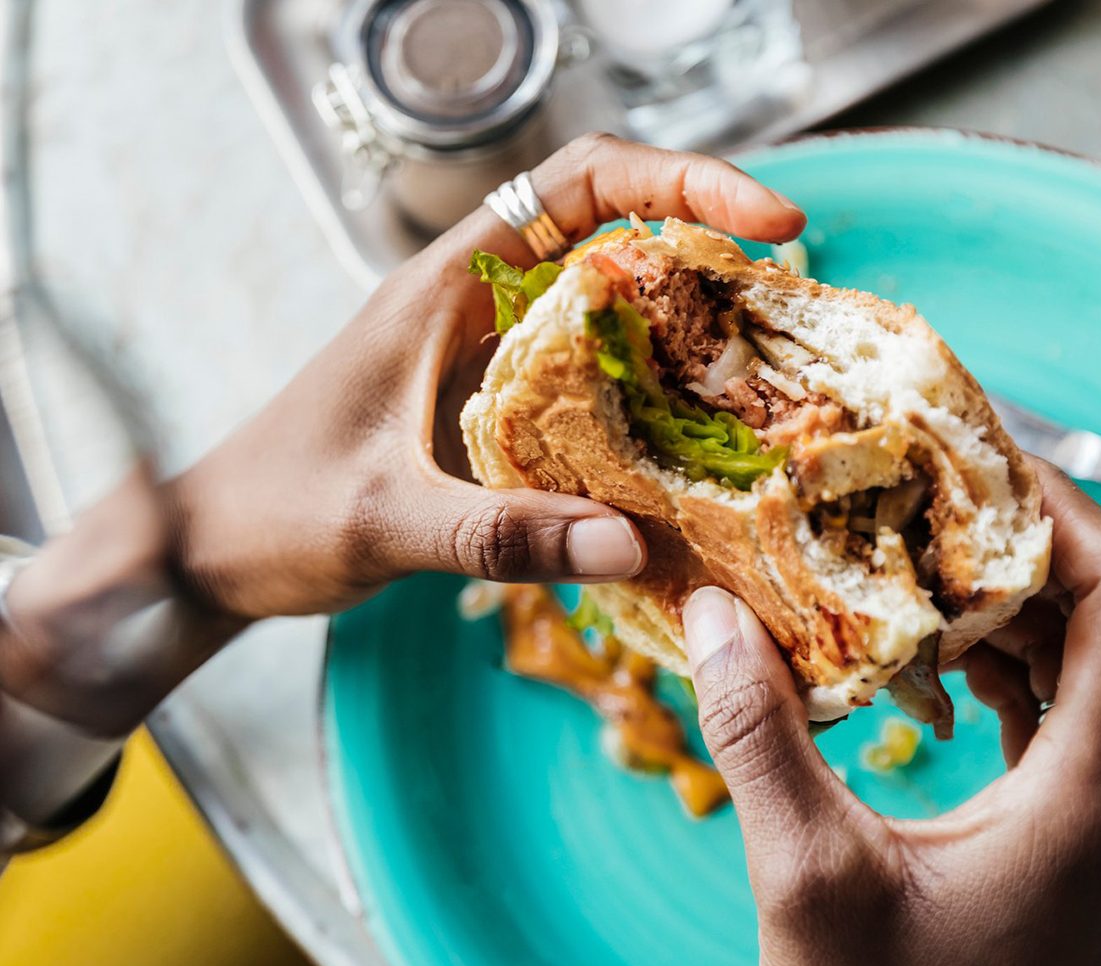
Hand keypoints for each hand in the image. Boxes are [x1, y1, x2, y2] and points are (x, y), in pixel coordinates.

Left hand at [0, 135, 803, 733]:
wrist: (214, 548)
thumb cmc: (277, 513)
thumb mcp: (385, 520)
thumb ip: (500, 536)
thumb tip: (631, 546)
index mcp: (445, 290)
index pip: (578, 185)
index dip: (680, 182)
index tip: (765, 222)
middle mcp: (476, 310)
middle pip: (612, 238)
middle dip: (704, 254)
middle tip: (786, 309)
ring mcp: (488, 362)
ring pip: (607, 316)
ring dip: (682, 334)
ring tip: (761, 378)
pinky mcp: (492, 415)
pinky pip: (588, 389)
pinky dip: (644, 405)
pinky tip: (687, 453)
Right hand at [681, 460, 1100, 965]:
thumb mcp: (803, 878)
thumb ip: (761, 731)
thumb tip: (715, 615)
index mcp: (1091, 798)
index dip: (1058, 505)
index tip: (972, 454)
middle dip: (1014, 543)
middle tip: (915, 494)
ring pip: (1080, 670)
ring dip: (1000, 609)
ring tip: (905, 565)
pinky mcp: (1067, 856)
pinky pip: (1055, 726)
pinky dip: (996, 674)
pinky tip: (918, 669)